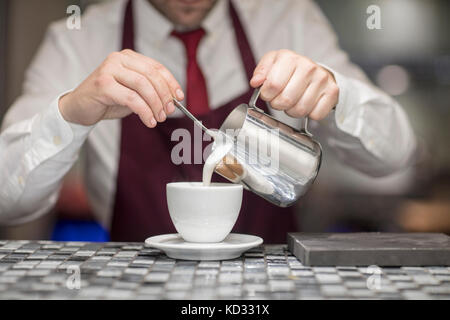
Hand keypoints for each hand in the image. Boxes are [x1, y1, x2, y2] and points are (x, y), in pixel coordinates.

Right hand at [59, 49, 183, 127]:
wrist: (78, 108)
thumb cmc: (107, 100)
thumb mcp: (133, 93)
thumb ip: (150, 92)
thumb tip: (173, 100)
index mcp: (128, 57)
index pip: (157, 67)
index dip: (171, 83)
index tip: (179, 97)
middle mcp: (118, 59)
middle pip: (151, 75)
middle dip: (164, 96)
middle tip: (169, 112)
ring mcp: (109, 70)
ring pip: (143, 86)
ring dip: (155, 105)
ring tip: (158, 118)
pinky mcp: (103, 85)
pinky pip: (132, 98)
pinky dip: (144, 111)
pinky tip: (149, 121)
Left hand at [250, 50, 338, 120]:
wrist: (315, 71)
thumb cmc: (290, 70)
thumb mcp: (272, 64)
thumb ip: (261, 72)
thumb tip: (256, 82)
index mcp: (290, 58)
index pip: (272, 85)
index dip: (267, 95)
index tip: (268, 93)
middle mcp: (308, 67)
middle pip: (286, 100)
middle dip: (279, 104)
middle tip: (280, 99)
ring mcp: (322, 79)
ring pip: (300, 110)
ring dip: (292, 111)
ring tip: (293, 101)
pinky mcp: (332, 92)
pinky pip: (316, 115)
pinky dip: (309, 115)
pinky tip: (307, 103)